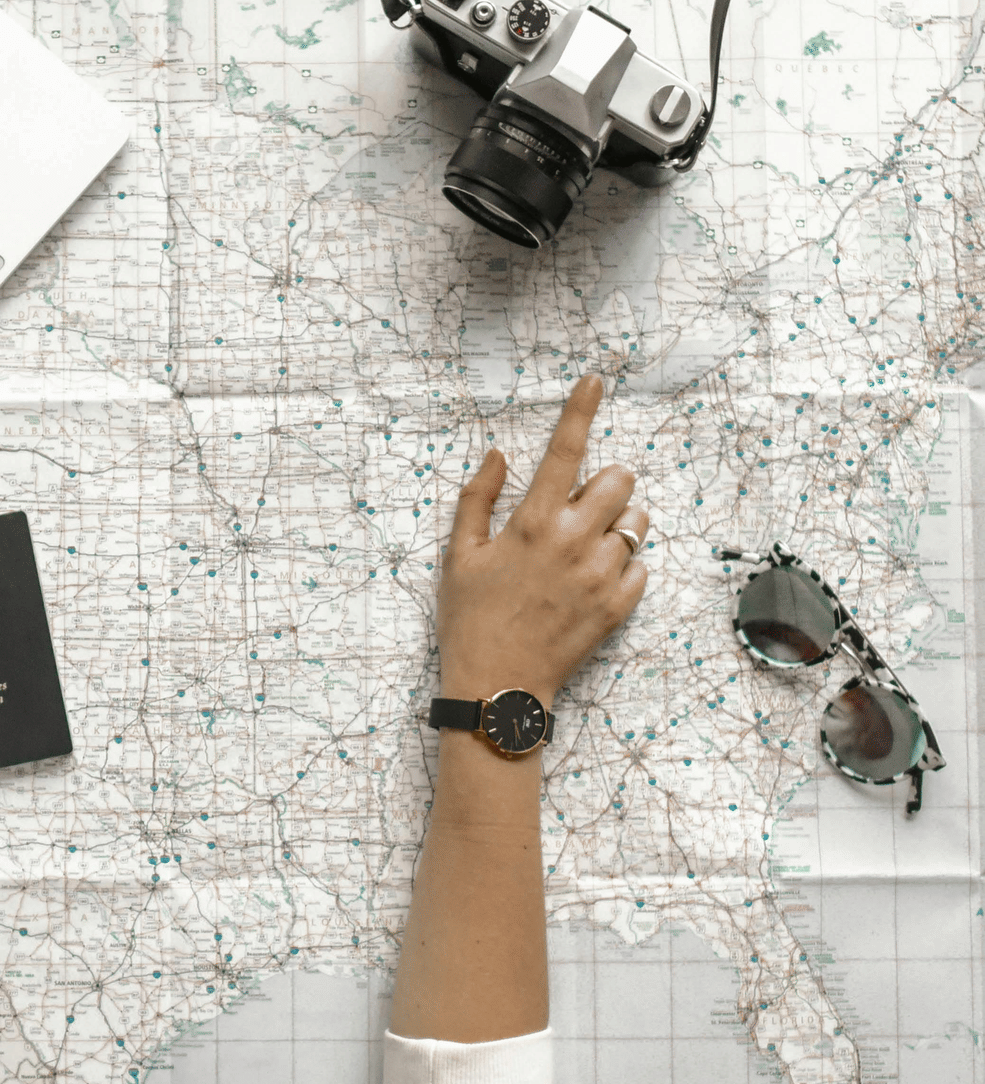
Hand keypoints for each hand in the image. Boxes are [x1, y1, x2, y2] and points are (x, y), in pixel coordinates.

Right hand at [437, 375, 647, 707]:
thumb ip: (477, 499)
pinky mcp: (618, 607)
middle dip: (605, 482)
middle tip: (580, 505)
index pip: (565, 450)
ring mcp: (600, 575)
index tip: (595, 380)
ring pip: (636, 523)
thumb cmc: (470, 619)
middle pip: (619, 480)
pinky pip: (641, 567)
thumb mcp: (459, 556)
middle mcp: (573, 542)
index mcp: (531, 523)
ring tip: (587, 546)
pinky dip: (622, 566)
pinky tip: (591, 581)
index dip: (581, 409)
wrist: (497, 687)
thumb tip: (499, 455)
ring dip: (618, 523)